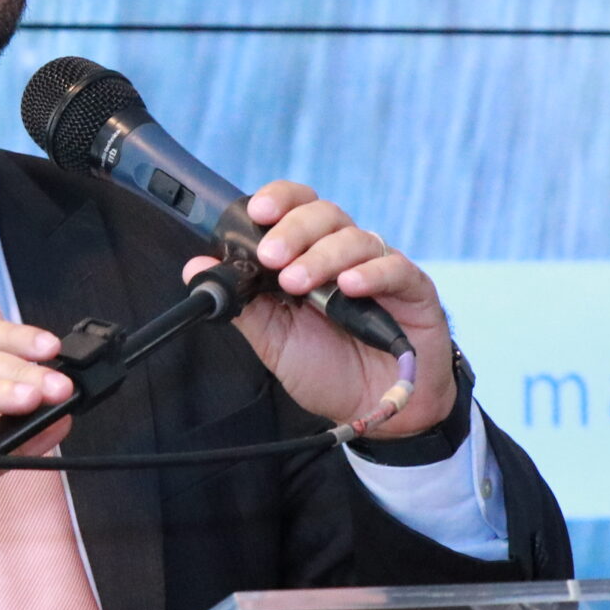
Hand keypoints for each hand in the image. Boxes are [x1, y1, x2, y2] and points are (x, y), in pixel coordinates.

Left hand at [180, 182, 457, 439]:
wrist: (373, 409)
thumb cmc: (326, 368)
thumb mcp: (274, 340)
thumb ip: (241, 303)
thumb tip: (196, 268)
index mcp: (309, 255)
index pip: (296, 207)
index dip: (278, 200)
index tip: (256, 212)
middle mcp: (344, 253)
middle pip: (324, 214)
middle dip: (293, 230)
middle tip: (272, 258)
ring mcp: (380, 267)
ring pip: (354, 237)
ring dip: (322, 256)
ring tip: (299, 284)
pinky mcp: (413, 288)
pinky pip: (395, 266)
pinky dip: (371, 272)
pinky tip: (349, 287)